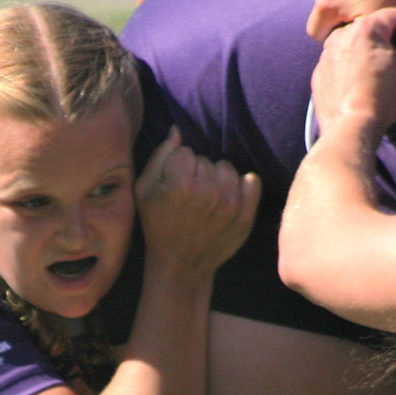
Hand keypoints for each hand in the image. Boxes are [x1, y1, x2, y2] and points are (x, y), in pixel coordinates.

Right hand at [135, 129, 260, 274]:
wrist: (181, 264)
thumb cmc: (158, 225)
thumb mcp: (144, 191)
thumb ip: (159, 157)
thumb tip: (177, 130)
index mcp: (180, 185)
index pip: (185, 152)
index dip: (176, 167)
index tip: (173, 186)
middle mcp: (208, 192)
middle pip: (206, 159)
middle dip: (196, 172)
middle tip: (189, 197)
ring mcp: (230, 203)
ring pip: (226, 168)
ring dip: (217, 179)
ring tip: (206, 199)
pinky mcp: (246, 214)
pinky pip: (251, 181)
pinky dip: (241, 186)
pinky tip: (226, 199)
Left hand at [310, 4, 395, 139]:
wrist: (349, 128)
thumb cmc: (384, 97)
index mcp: (366, 27)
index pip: (393, 15)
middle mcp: (341, 34)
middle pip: (370, 30)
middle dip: (380, 44)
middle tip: (385, 72)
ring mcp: (326, 53)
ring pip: (352, 45)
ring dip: (361, 55)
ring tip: (369, 82)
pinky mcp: (318, 72)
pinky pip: (337, 62)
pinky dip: (346, 70)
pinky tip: (354, 88)